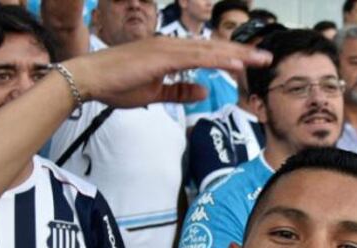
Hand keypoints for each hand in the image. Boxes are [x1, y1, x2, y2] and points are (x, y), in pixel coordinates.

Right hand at [62, 37, 270, 108]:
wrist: (89, 79)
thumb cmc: (117, 85)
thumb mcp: (156, 93)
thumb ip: (180, 91)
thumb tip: (203, 92)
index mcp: (171, 52)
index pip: (209, 53)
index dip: (232, 56)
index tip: (253, 61)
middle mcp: (172, 45)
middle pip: (215, 48)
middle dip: (243, 52)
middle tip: (267, 57)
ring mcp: (168, 48)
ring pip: (211, 50)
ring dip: (237, 54)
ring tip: (260, 58)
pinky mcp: (162, 56)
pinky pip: (197, 58)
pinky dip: (218, 60)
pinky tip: (236, 63)